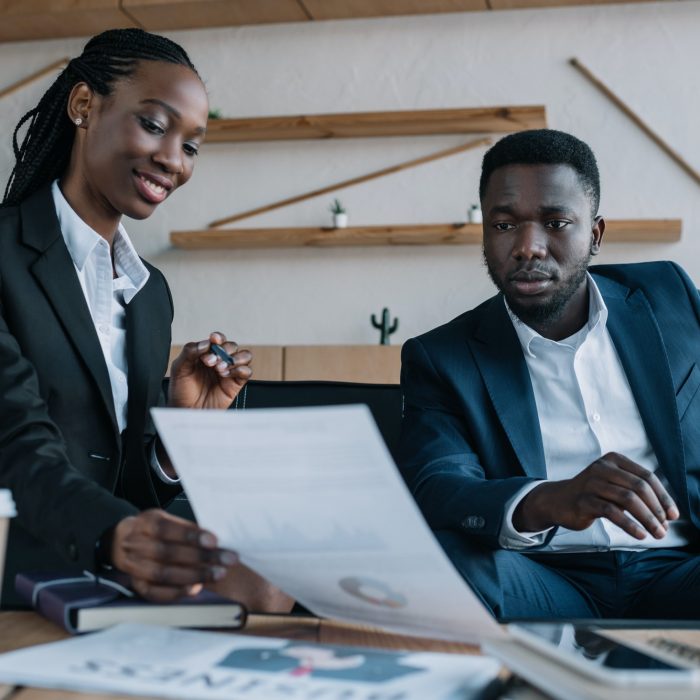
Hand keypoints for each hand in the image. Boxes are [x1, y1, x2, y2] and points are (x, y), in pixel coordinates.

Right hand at [111, 509, 238, 601]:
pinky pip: (155, 593)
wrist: (121, 541)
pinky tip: (196, 589)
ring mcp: (133, 567)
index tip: (214, 541)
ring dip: (193, 575)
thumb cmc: (153, 529)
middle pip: (167, 553)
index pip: (166, 529)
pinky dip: (177, 592)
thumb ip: (185, 528)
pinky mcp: (136, 585)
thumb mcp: (166, 518)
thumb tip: (214, 540)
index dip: (190, 535)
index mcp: (144, 522)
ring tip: (217, 574)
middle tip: (227, 560)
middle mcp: (135, 545)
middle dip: (200, 557)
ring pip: (162, 574)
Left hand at [168, 331, 251, 409]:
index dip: (218, 338)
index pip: (217, 340)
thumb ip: (190, 351)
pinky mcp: (236, 384)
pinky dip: (241, 369)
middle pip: (232, 346)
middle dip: (223, 351)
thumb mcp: (179, 368)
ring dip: (235, 358)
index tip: (214, 340)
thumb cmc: (181, 392)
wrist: (186, 412)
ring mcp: (229, 372)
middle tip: (211, 362)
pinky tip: (227, 375)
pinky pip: (247, 371)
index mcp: (205, 354)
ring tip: (220, 369)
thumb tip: (206, 343)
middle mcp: (219, 361)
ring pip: (244, 355)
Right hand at [513, 452, 679, 539]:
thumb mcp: (614, 486)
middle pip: (639, 487)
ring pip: (628, 499)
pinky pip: (612, 512)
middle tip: (665, 528)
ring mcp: (591, 482)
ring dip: (647, 519)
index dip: (663, 497)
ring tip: (657, 534)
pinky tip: (640, 535)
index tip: (673, 515)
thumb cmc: (593, 494)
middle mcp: (602, 467)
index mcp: (613, 460)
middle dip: (657, 510)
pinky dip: (630, 525)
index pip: (646, 476)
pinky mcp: (583, 500)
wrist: (558, 500)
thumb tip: (667, 513)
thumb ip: (636, 491)